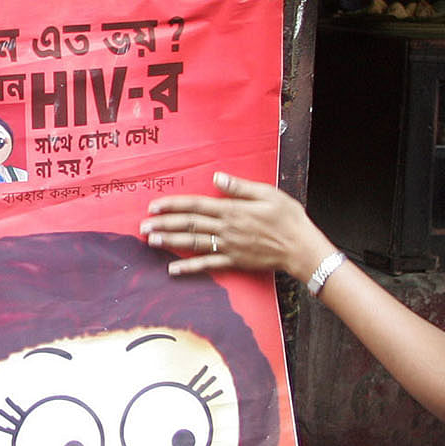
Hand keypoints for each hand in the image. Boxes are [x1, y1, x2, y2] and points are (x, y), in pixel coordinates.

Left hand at [141, 172, 338, 279]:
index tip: (154, 206)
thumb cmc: (288, 218)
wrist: (301, 248)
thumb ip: (239, 187)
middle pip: (189, 224)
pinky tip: (172, 269)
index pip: (196, 205)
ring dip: (170, 241)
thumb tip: (217, 177)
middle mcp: (226, 228)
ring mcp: (228, 247)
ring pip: (193, 243)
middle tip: (143, 226)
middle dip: (164, 224)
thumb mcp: (267, 193)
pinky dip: (188, 267)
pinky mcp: (234, 261)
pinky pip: (207, 265)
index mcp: (232, 209)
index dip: (173, 205)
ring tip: (151, 240)